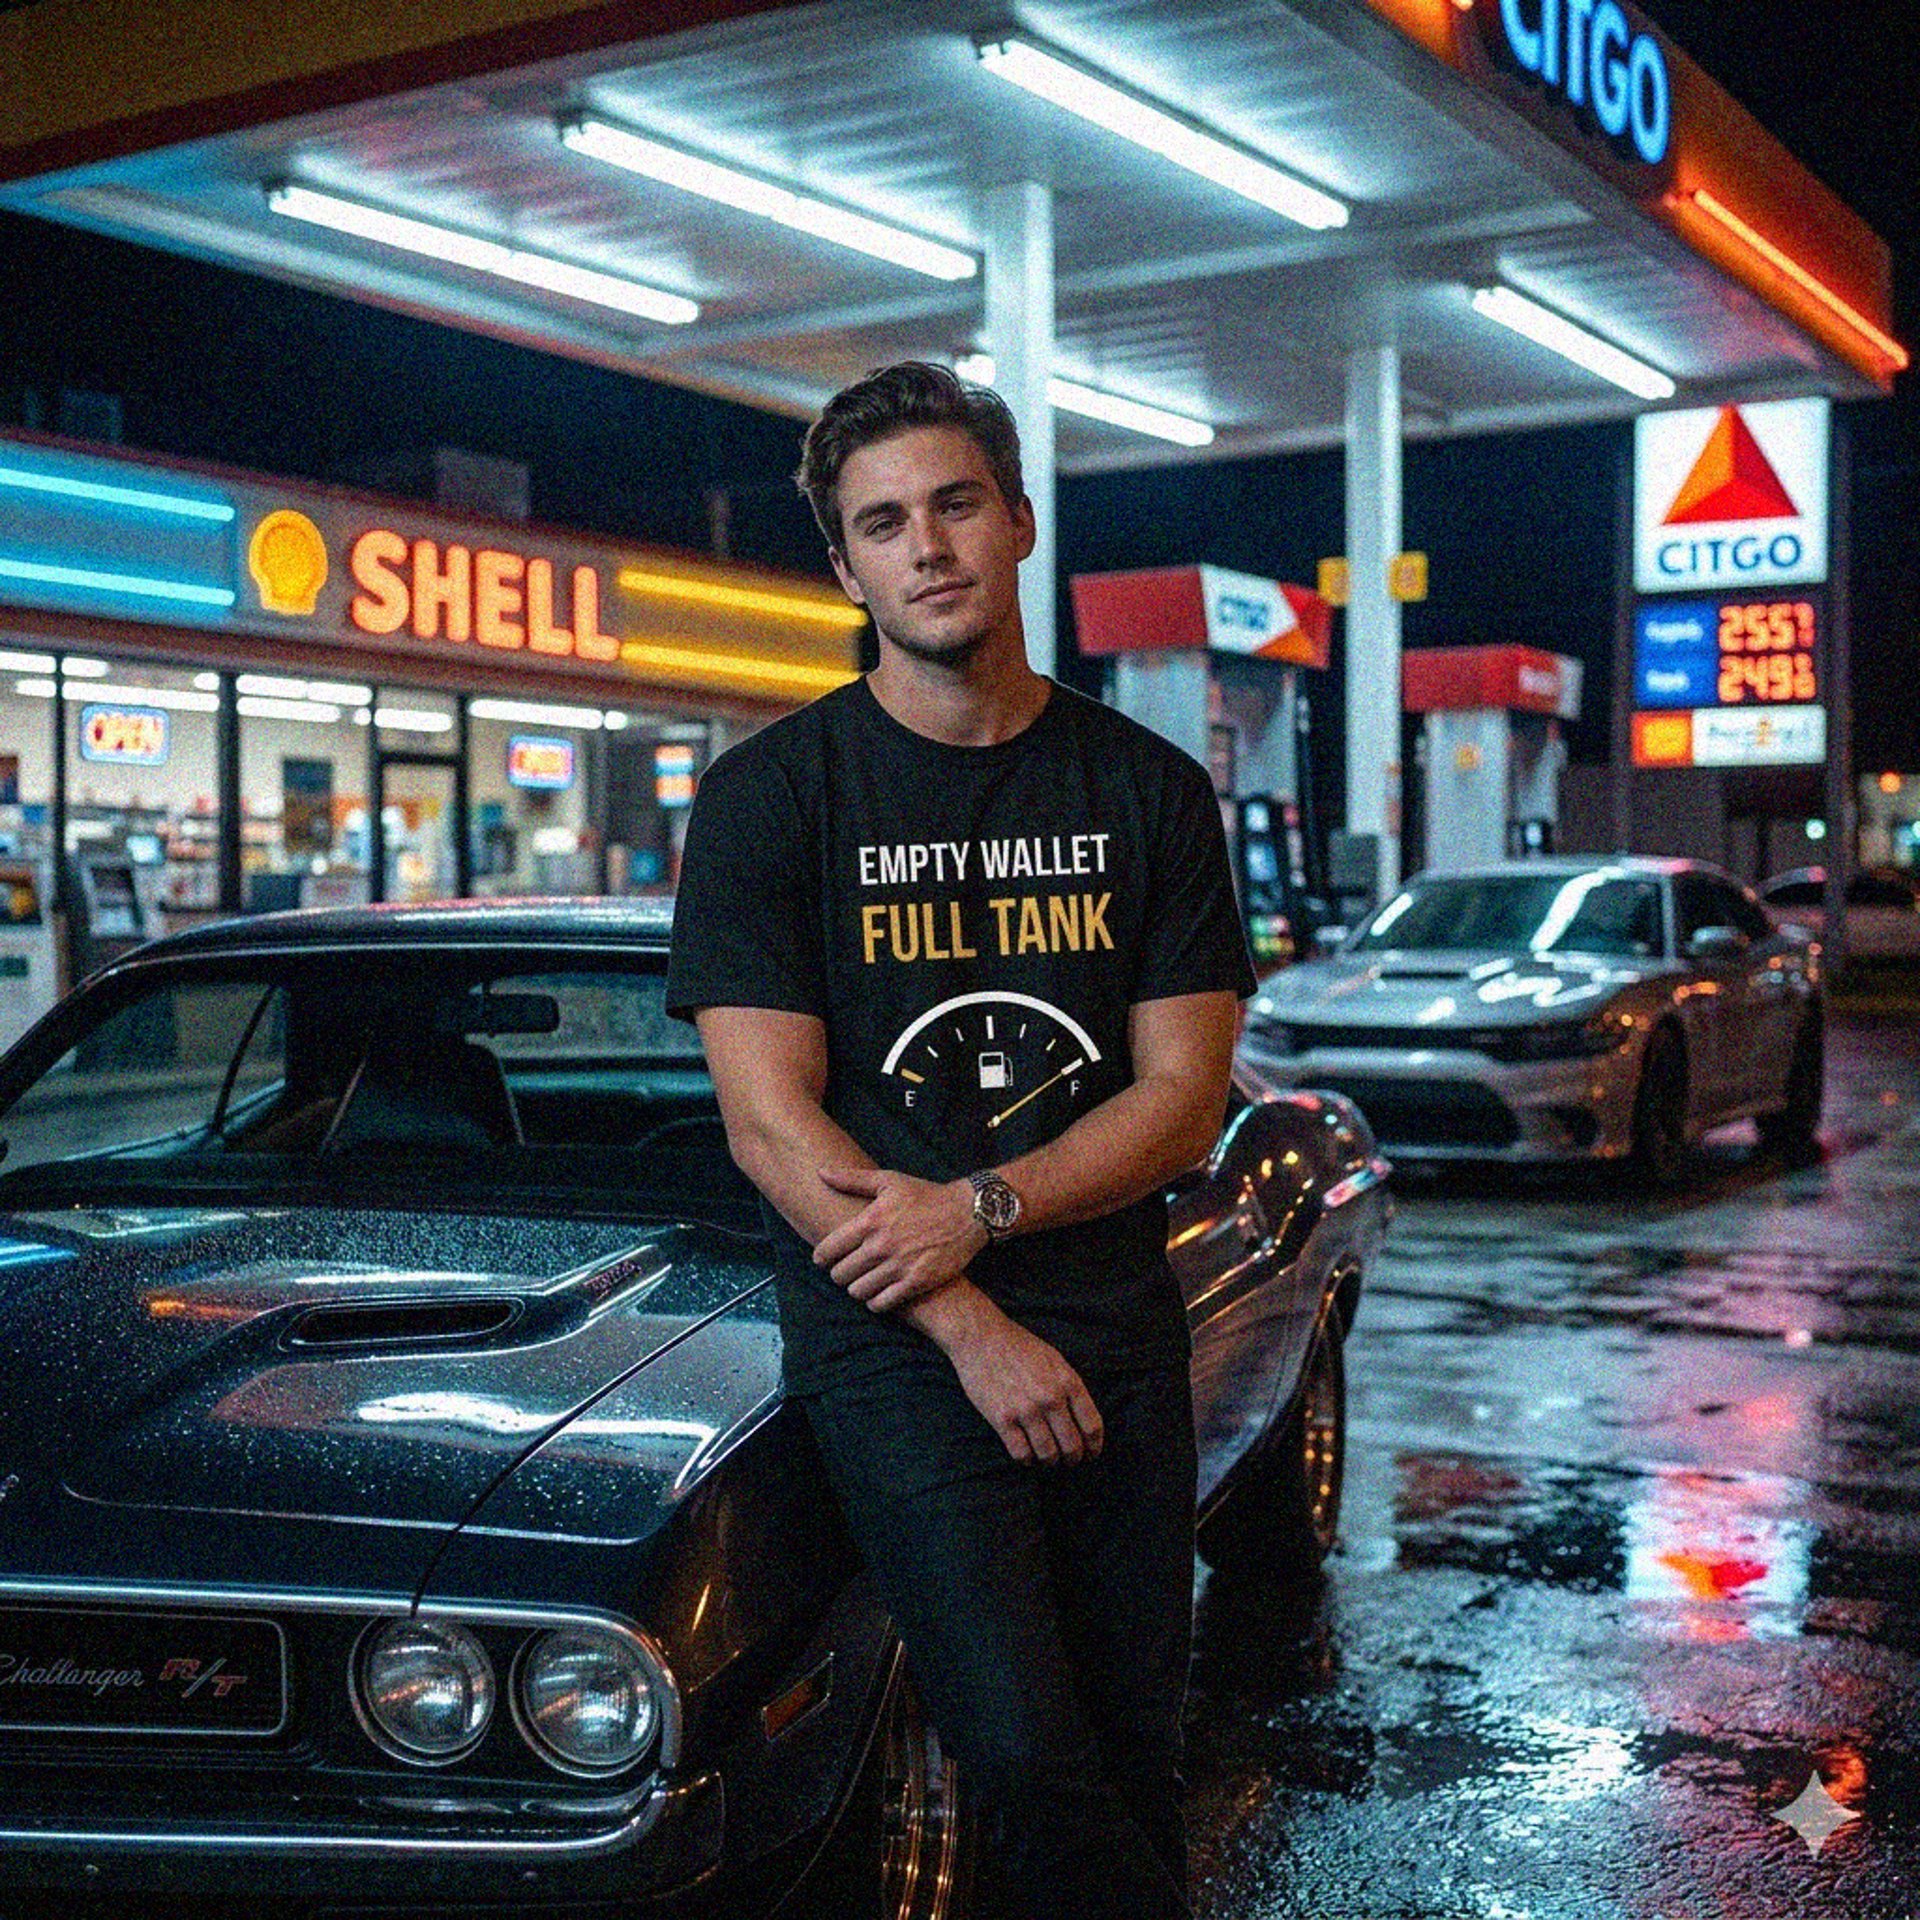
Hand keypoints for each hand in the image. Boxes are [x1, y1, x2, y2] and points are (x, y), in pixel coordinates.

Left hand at [812, 1167, 985, 1311]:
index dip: (821, 1257)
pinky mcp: (916, 1282)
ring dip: (857, 1288)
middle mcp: (882, 1245)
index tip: (824, 1259)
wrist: (968, 1213)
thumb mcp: (889, 1180)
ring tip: (863, 1281)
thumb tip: (821, 1172)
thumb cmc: (926, 1195)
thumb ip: (852, 1179)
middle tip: (846, 1270)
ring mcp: (899, 1266)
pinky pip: (882, 1304)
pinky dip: (876, 1302)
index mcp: (871, 1220)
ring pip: (858, 1291)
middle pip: (840, 1274)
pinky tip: (880, 1292)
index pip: (828, 1249)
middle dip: (839, 1273)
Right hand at [938, 1301, 1105, 1466]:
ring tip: (1048, 1460)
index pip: (1092, 1426)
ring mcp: (1026, 1410)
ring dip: (1050, 1461)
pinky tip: (1026, 1457)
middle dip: (1073, 1458)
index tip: (1092, 1453)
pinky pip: (1021, 1453)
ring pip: (1047, 1453)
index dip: (1094, 1445)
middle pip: (1072, 1445)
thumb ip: (1069, 1386)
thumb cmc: (1019, 1346)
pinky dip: (1026, 1460)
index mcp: (1067, 1382)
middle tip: (1069, 1461)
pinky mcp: (1002, 1419)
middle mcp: (1050, 1398)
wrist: (980, 1337)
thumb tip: (1081, 1417)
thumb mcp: (1054, 1359)